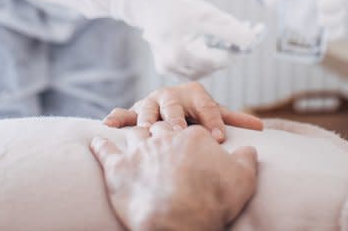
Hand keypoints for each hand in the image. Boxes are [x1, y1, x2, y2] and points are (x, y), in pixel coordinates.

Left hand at [90, 124, 257, 230]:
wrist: (180, 221)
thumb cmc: (214, 201)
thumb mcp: (244, 178)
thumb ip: (246, 159)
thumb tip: (249, 148)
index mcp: (194, 136)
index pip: (192, 130)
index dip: (193, 138)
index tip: (192, 147)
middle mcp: (164, 137)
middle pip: (161, 127)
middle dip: (162, 129)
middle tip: (161, 135)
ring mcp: (139, 151)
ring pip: (134, 133)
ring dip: (132, 132)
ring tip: (130, 133)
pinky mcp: (117, 168)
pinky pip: (104, 150)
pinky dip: (100, 144)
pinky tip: (98, 138)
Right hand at [102, 82, 263, 141]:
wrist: (169, 104)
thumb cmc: (195, 113)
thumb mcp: (214, 114)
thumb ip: (233, 119)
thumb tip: (262, 127)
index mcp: (194, 93)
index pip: (207, 106)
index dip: (213, 121)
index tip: (219, 138)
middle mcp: (171, 95)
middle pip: (174, 106)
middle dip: (177, 118)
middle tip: (180, 130)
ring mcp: (151, 102)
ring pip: (147, 108)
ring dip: (147, 117)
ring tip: (148, 129)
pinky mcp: (134, 111)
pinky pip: (124, 113)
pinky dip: (117, 118)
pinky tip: (109, 125)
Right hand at [113, 0, 258, 78]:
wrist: (148, 6)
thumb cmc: (178, 7)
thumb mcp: (206, 14)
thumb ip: (230, 29)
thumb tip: (252, 41)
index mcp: (179, 54)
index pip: (220, 60)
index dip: (238, 48)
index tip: (254, 36)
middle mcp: (172, 67)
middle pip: (213, 65)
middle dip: (231, 49)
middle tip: (249, 32)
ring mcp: (169, 70)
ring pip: (206, 68)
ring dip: (220, 53)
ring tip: (231, 36)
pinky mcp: (168, 69)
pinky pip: (195, 66)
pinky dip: (206, 56)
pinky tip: (211, 42)